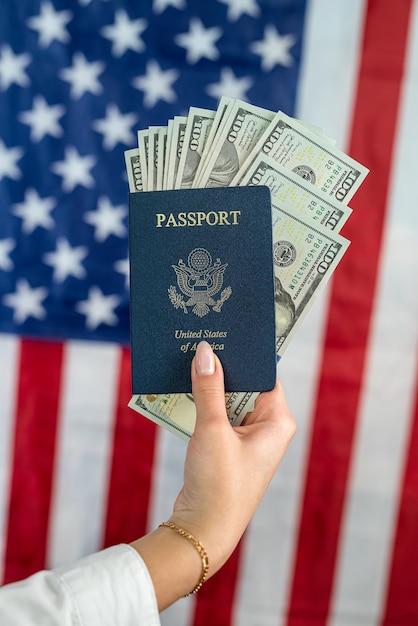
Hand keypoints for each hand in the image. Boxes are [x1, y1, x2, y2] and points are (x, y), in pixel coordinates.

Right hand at [132, 341, 294, 608]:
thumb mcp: (212, 429)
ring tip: (188, 358)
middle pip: (245, 385)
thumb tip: (206, 351)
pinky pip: (217, 416)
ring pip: (228, 400)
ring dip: (210, 385)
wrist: (202, 531)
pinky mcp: (228, 448)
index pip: (265, 375)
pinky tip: (183, 387)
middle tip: (202, 340)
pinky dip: (203, 403)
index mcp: (277, 421)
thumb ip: (209, 388)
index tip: (227, 331)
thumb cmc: (218, 483)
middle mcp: (267, 428)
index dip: (246, 354)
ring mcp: (247, 439)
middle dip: (223, 367)